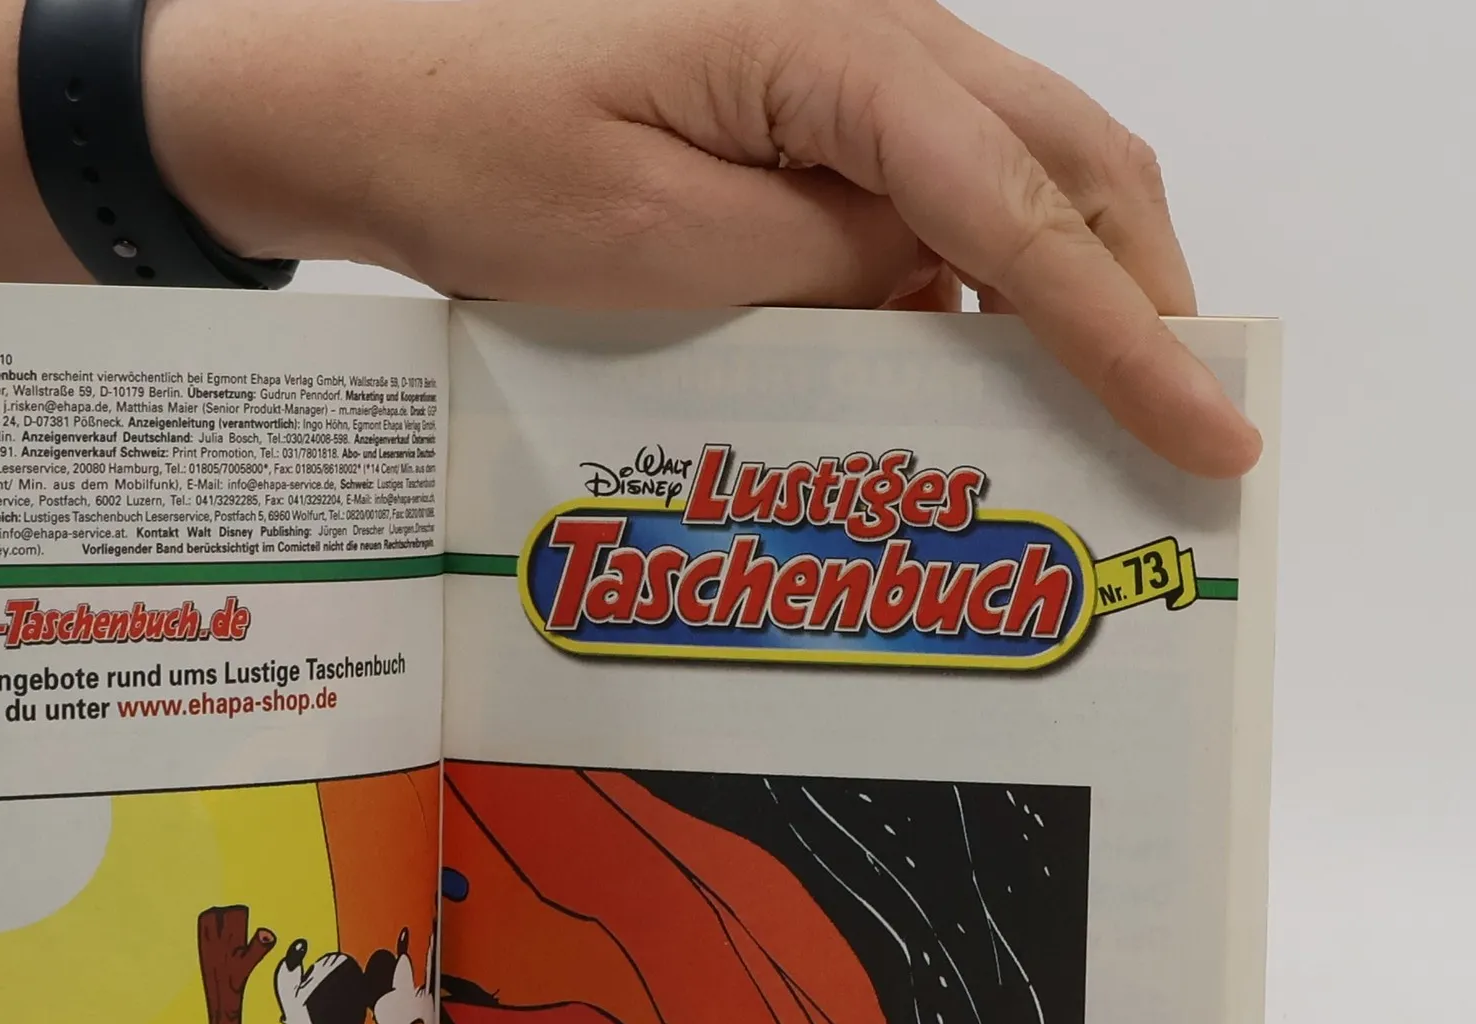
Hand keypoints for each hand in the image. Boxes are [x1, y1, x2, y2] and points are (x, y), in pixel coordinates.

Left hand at [153, 0, 1259, 476]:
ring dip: (1066, 295)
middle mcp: (871, 38)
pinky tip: (967, 375)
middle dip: (1139, 299)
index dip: (1127, 332)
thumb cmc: (474, 148)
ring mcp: (842, 74)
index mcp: (839, 49)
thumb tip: (934, 310)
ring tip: (1103, 422)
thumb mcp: (652, 246)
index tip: (1207, 427)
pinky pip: (927, 201)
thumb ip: (819, 275)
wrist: (370, 95)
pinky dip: (969, 289)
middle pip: (1068, 164)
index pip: (1024, 206)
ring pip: (1011, 181)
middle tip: (1189, 430)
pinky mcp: (805, 122)